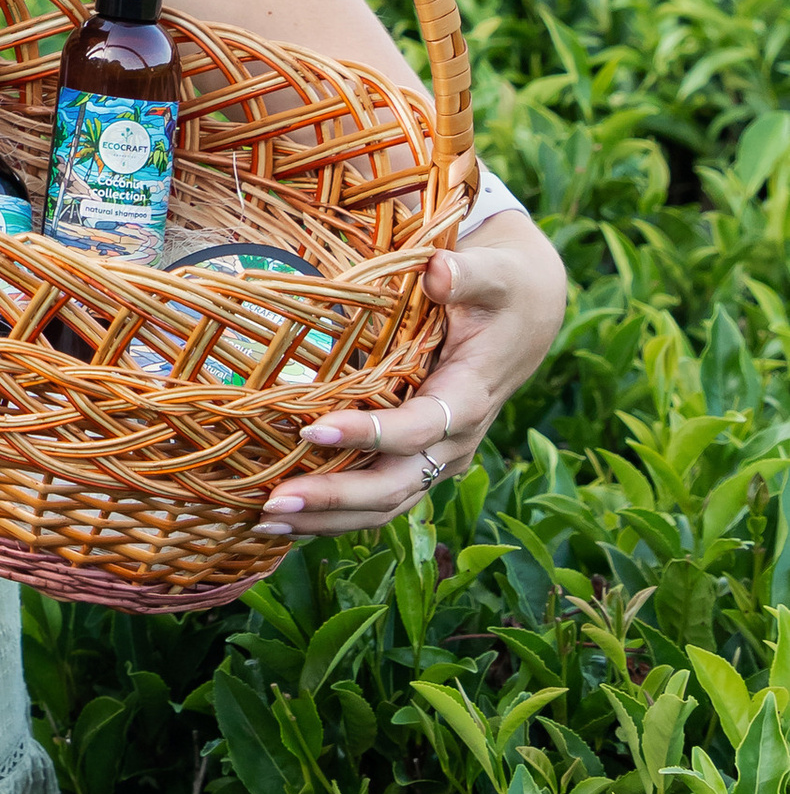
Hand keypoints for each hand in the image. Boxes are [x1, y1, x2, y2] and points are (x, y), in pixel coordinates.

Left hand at [255, 207, 568, 536]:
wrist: (527, 318)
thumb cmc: (502, 290)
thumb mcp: (494, 275)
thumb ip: (468, 273)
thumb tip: (439, 271)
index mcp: (469, 397)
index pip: (418, 428)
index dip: (369, 435)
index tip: (311, 429)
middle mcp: (455, 440)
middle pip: (396, 485)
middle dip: (337, 499)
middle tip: (274, 502)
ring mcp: (439, 456)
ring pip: (387, 503)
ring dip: (329, 518)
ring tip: (266, 522)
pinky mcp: (423, 459)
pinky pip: (383, 496)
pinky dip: (339, 513)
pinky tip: (290, 519)